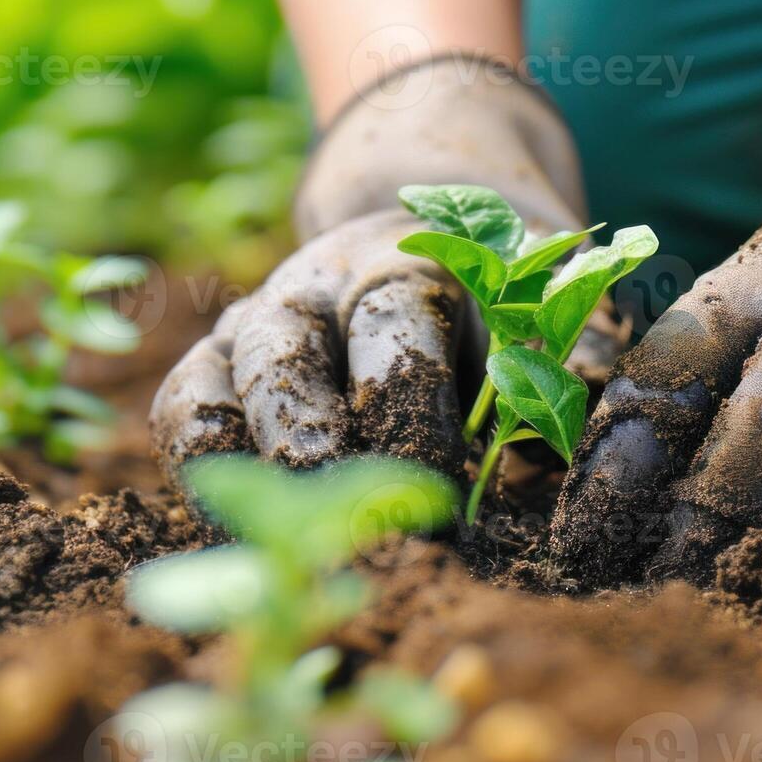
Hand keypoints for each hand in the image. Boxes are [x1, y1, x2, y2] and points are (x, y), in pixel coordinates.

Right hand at [150, 56, 586, 486]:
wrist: (448, 224)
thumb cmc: (514, 289)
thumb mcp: (556, 300)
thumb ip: (571, 354)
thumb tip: (575, 421)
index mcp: (409, 266)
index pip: (393, 338)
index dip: (411, 419)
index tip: (446, 493)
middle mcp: (316, 286)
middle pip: (287, 360)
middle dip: (312, 445)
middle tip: (343, 525)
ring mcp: (260, 321)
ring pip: (223, 380)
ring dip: (251, 463)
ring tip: (288, 536)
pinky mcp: (221, 359)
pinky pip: (185, 403)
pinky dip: (199, 460)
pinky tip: (241, 526)